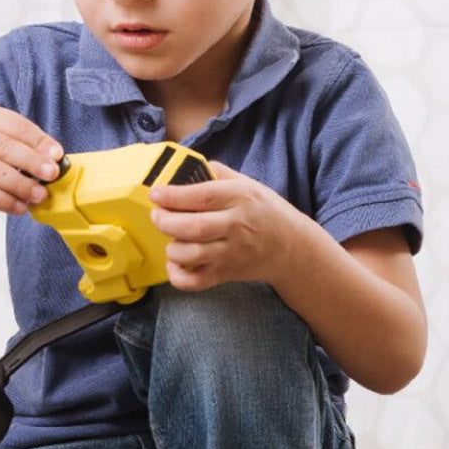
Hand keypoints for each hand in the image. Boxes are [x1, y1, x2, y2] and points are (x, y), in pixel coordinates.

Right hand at [0, 102, 63, 214]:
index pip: (15, 125)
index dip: (38, 141)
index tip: (57, 154)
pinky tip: (18, 206)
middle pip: (5, 148)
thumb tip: (50, 155)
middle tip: (51, 175)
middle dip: (32, 163)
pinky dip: (3, 201)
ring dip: (20, 186)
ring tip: (38, 195)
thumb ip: (15, 137)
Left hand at [148, 161, 303, 290]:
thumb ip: (220, 175)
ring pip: (191, 255)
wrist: (292, 248)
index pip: (201, 196)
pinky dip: (177, 275)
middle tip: (157, 215)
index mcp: (240, 198)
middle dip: (165, 221)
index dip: (173, 196)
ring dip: (172, 248)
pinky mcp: (226, 274)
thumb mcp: (250, 185)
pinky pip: (195, 281)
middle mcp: (236, 226)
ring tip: (171, 239)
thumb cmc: (266, 213)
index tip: (156, 193)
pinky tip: (175, 263)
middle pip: (192, 227)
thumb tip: (190, 166)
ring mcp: (231, 253)